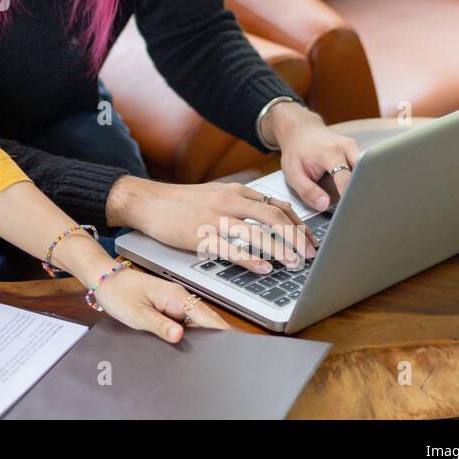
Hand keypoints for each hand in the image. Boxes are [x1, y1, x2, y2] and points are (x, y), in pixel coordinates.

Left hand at [90, 263, 229, 342]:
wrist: (104, 279)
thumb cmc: (118, 293)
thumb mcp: (137, 314)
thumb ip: (160, 326)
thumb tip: (180, 337)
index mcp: (176, 296)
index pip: (208, 316)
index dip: (223, 332)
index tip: (236, 346)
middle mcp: (179, 298)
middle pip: (206, 321)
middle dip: (214, 339)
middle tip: (217, 359)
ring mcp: (174, 303)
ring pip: (196, 324)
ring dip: (200, 337)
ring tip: (202, 356)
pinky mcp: (168, 308)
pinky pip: (184, 323)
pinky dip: (188, 334)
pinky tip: (185, 345)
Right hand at [109, 176, 318, 272]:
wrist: (148, 202)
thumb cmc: (180, 202)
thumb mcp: (215, 193)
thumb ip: (240, 203)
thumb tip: (267, 218)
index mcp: (235, 191)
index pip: (277, 205)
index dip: (298, 224)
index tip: (310, 240)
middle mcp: (229, 201)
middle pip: (274, 217)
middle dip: (297, 237)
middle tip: (311, 255)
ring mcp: (214, 218)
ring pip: (256, 233)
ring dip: (280, 249)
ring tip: (294, 263)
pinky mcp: (200, 235)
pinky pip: (231, 248)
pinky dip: (251, 259)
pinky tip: (264, 267)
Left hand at [266, 103, 362, 210]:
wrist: (300, 130)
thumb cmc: (296, 151)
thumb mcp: (293, 173)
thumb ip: (307, 191)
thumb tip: (325, 205)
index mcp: (330, 152)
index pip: (347, 178)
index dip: (349, 195)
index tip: (350, 208)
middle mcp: (347, 147)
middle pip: (364, 172)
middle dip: (362, 189)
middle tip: (358, 205)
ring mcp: (355, 147)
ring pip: (367, 170)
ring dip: (362, 184)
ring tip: (355, 197)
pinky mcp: (358, 151)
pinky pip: (365, 168)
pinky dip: (360, 179)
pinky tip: (354, 188)